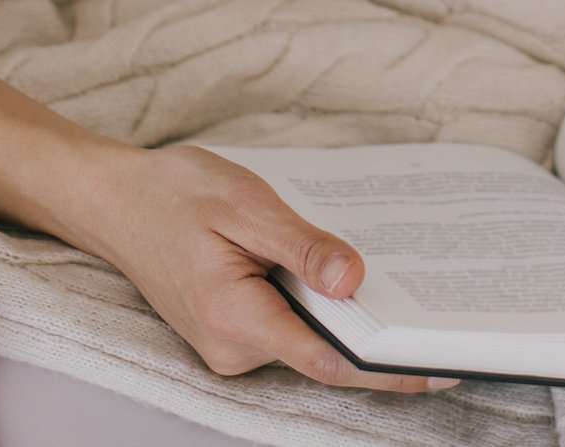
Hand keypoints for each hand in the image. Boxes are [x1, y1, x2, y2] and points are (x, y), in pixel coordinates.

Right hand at [77, 144, 454, 393]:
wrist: (116, 201)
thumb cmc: (176, 195)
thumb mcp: (245, 207)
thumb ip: (302, 248)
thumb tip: (353, 281)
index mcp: (234, 318)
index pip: (327, 362)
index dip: (388, 369)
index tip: (440, 366)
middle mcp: (233, 346)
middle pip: (327, 356)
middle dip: (384, 340)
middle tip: (448, 316)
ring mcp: (233, 343)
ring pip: (313, 341)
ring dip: (358, 321)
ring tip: (417, 293)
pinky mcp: (238, 329)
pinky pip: (295, 327)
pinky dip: (329, 310)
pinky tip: (362, 282)